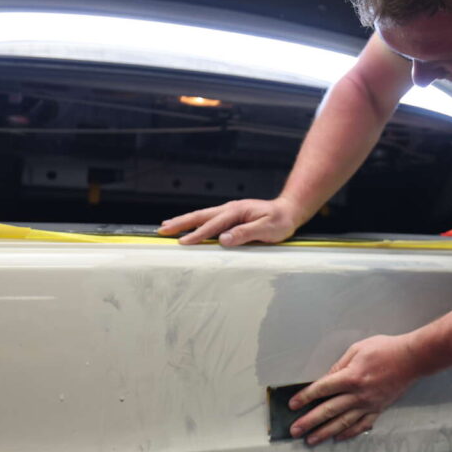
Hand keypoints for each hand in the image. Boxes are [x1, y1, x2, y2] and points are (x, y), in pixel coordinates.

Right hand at [157, 197, 302, 245]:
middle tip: (162, 229)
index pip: (214, 225)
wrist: (289, 211)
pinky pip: (209, 219)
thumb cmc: (281, 221)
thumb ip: (246, 233)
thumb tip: (224, 240)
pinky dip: (195, 222)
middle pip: (201, 216)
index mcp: (237, 211)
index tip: (184, 242)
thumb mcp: (267, 229)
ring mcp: (229, 211)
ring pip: (202, 216)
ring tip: (167, 226)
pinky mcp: (230, 216)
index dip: (198, 234)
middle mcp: (230, 209)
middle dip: (181, 223)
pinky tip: (187, 227)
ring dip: (184, 221)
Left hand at [289, 335, 421, 443]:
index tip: (293, 404)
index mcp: (351, 377)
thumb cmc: (386, 349)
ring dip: (325, 432)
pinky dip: (349, 433)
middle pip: (328, 410)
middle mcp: (358, 394)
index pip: (322, 389)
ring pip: (343, 422)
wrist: (412, 359)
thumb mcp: (358, 349)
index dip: (305, 397)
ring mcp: (369, 404)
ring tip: (311, 439)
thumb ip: (340, 365)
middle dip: (309, 421)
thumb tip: (327, 378)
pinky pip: (362, 425)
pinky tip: (339, 437)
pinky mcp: (379, 408)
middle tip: (295, 430)